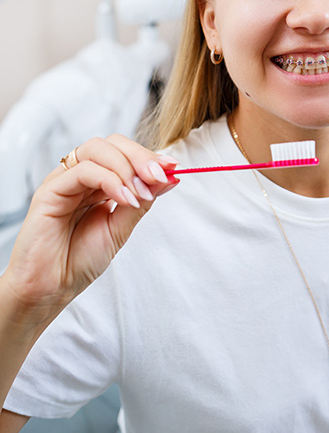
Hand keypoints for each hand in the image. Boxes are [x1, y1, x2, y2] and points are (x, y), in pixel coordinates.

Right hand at [1, 134, 178, 328]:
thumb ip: (142, 202)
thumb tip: (170, 178)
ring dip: (126, 167)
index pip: (124, 152)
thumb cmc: (80, 260)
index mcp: (98, 182)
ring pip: (97, 149)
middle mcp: (81, 176)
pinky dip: (110, 180)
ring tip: (140, 194)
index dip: (149, 156)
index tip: (172, 168)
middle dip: (140, 156)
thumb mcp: (120, 228)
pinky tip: (125, 199)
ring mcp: (65, 179)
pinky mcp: (51, 189)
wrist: (51, 288)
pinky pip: (83, 170)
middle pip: (112, 144)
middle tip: (159, 177)